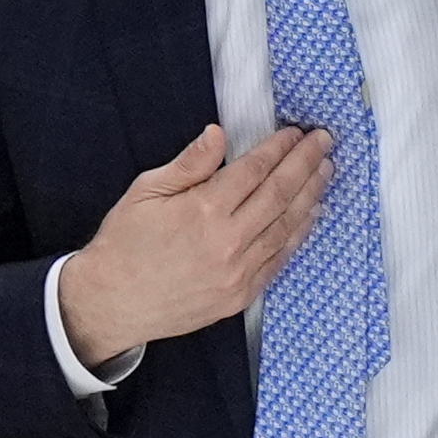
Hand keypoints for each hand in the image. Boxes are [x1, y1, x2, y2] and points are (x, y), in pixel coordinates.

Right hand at [57, 124, 333, 367]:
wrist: (111, 303)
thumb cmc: (124, 244)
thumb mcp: (146, 192)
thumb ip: (189, 164)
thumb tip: (218, 134)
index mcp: (202, 210)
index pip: (254, 170)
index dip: (279, 149)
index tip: (295, 133)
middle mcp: (227, 241)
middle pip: (280, 194)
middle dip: (306, 164)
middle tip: (324, 142)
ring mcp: (238, 271)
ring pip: (287, 226)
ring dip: (311, 196)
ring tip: (326, 171)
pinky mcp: (242, 295)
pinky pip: (280, 259)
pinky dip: (299, 234)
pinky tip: (312, 214)